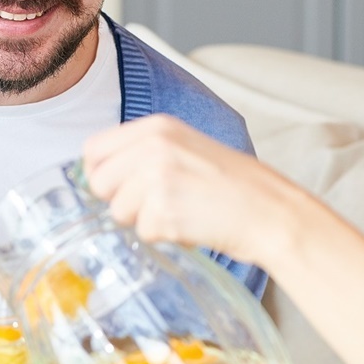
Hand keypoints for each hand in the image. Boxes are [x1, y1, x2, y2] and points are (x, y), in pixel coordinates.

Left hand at [81, 115, 299, 266]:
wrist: (269, 210)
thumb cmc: (232, 185)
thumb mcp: (186, 148)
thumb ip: (144, 152)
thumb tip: (97, 175)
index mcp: (157, 127)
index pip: (93, 149)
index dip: (101, 173)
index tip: (118, 187)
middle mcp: (153, 147)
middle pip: (99, 182)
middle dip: (119, 200)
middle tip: (155, 204)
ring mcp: (157, 178)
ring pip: (118, 211)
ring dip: (145, 220)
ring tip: (180, 211)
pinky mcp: (164, 210)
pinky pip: (143, 232)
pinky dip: (164, 236)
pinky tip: (190, 224)